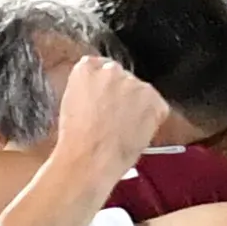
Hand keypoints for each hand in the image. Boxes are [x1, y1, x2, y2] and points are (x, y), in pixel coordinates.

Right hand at [46, 51, 165, 172]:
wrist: (90, 159)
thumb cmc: (75, 141)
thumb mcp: (69, 106)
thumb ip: (85, 90)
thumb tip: (98, 94)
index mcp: (85, 69)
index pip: (98, 66)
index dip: (102, 86)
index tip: (103, 98)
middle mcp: (111, 70)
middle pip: (121, 77)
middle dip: (120, 94)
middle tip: (113, 118)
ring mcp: (134, 84)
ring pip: (140, 92)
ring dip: (137, 106)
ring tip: (124, 130)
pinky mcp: (153, 99)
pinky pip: (158, 107)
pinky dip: (152, 119)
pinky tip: (136, 133)